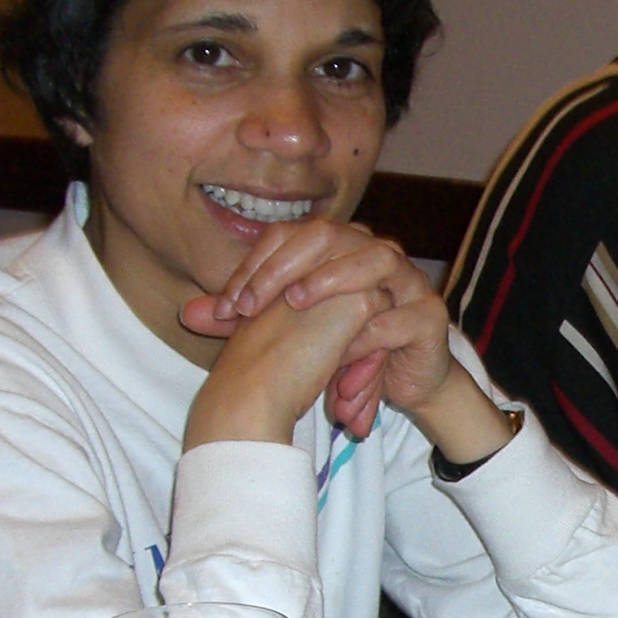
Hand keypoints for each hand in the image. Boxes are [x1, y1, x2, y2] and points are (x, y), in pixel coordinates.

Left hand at [186, 220, 493, 444]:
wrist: (404, 382)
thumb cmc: (346, 349)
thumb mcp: (289, 333)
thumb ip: (246, 320)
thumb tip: (189, 313)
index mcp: (338, 248)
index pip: (289, 236)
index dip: (256, 265)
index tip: (229, 308)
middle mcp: (373, 252)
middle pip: (328, 235)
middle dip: (286, 267)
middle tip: (253, 305)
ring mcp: (407, 281)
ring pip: (375, 260)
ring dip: (333, 280)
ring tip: (297, 305)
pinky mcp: (428, 316)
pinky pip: (398, 315)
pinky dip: (367, 332)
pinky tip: (338, 350)